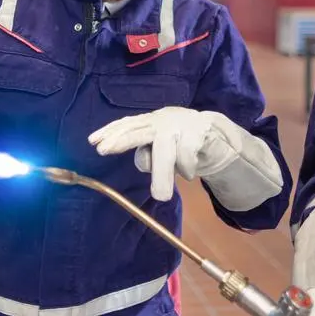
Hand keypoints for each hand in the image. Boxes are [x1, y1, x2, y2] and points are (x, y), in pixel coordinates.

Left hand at [88, 106, 251, 201]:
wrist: (221, 138)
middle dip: (120, 140)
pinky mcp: (199, 129)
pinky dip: (186, 168)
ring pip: (164, 148)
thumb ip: (151, 155)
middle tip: (102, 151)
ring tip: (162, 196)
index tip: (92, 142)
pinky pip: (186, 154)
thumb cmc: (185, 146)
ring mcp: (181, 122)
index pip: (128, 124)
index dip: (111, 132)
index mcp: (153, 122)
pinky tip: (188, 174)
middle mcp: (164, 119)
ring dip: (162, 173)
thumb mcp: (165, 151)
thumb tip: (142, 161)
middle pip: (138, 129)